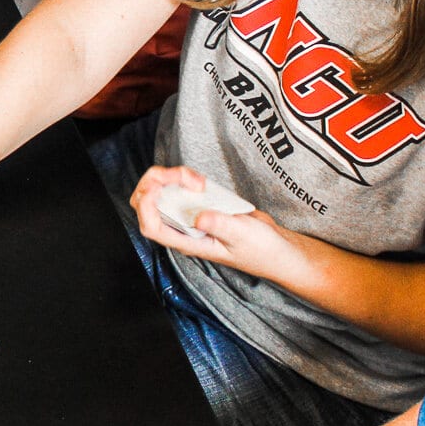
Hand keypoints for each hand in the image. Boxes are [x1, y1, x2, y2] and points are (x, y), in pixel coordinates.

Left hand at [128, 165, 303, 283]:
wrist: (277, 248)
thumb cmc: (261, 250)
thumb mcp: (243, 236)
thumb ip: (221, 225)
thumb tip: (199, 217)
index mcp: (189, 243)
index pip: (151, 227)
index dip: (147, 206)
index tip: (159, 187)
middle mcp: (184, 231)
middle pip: (149, 208)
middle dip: (154, 184)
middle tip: (179, 176)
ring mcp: (191, 218)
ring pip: (161, 195)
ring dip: (170, 179)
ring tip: (196, 179)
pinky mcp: (200, 206)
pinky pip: (179, 190)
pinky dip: (183, 179)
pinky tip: (200, 181)